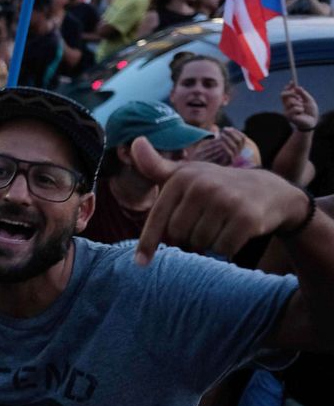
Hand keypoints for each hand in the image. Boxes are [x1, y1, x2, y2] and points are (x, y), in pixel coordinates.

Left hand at [131, 136, 307, 264]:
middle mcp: (202, 186)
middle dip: (187, 238)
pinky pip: (223, 248)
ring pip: (200, 243)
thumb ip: (157, 166)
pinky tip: (235, 232)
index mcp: (182, 177)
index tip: (140, 263)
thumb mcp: (187, 174)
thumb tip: (135, 142)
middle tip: (202, 227)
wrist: (270, 191)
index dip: (148, 243)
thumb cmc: (217, 186)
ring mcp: (226, 200)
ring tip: (220, 226)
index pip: (158, 217)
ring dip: (208, 243)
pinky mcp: (246, 217)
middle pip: (178, 235)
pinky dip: (227, 247)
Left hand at [190, 128, 242, 165]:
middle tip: (224, 130)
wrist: (205, 166)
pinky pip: (229, 153)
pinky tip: (220, 142)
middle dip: (232, 133)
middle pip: (240, 141)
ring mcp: (233, 157)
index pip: (243, 138)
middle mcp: (237, 152)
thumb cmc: (209, 154)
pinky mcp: (228, 162)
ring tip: (221, 135)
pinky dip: (226, 146)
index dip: (236, 132)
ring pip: (235, 146)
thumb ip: (214, 137)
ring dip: (229, 139)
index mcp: (237, 148)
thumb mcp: (213, 144)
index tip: (228, 128)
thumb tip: (213, 128)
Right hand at [281, 81, 317, 131]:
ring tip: (303, 108)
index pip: (286, 91)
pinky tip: (301, 113)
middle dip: (290, 92)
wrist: (312, 121)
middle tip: (298, 94)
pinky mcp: (288, 116)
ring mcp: (286, 110)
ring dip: (299, 103)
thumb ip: (303, 94)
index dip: (288, 86)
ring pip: (290, 102)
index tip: (292, 81)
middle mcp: (287, 104)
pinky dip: (300, 110)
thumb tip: (297, 87)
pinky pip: (294, 109)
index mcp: (291, 100)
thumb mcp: (309, 100)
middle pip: (283, 95)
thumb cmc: (310, 111)